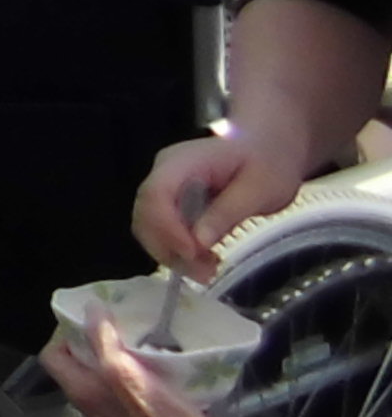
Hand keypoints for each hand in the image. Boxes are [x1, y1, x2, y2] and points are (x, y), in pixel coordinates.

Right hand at [137, 128, 301, 273]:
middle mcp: (164, 173)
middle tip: (205, 272)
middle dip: (169, 248)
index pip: (156, 193)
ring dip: (172, 254)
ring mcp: (165, 187)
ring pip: (148, 226)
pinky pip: (162, 229)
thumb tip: (198, 243)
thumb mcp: (260, 188)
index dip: (167, 227)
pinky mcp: (172, 202)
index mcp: (182, 161)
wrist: (270, 144)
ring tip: (208, 270)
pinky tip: (204, 260)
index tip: (193, 253)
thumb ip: (227, 212)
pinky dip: (177, 250)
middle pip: (145, 214)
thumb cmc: (269, 160)